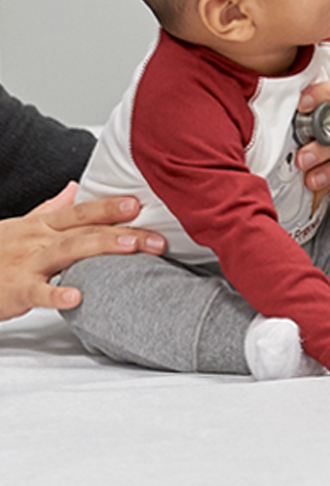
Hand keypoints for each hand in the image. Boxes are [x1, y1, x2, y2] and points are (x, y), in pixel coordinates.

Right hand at [0, 186, 166, 320]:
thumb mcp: (21, 225)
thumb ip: (51, 208)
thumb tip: (76, 188)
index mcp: (42, 225)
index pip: (82, 212)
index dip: (111, 206)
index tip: (141, 203)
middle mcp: (38, 239)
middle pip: (85, 230)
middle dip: (123, 231)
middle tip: (158, 237)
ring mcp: (26, 263)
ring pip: (68, 252)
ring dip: (101, 248)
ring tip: (131, 247)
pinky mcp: (15, 290)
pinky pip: (37, 292)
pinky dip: (56, 294)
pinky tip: (78, 297)